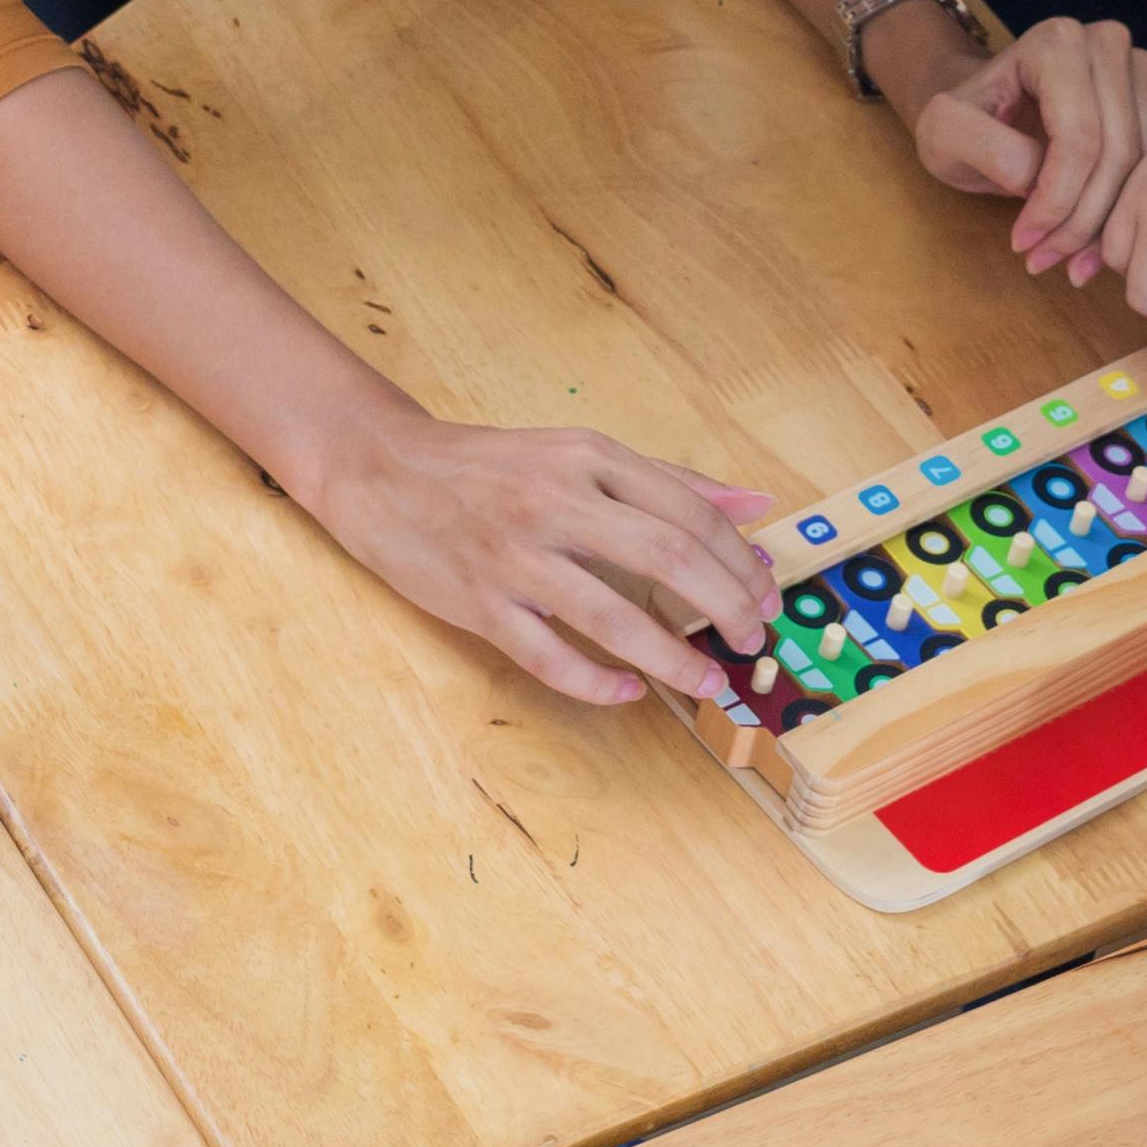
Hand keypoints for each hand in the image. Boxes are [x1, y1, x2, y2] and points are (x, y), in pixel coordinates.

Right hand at [295, 405, 783, 708]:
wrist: (381, 469)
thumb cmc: (487, 466)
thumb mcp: (578, 453)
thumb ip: (667, 480)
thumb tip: (754, 504)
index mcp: (589, 457)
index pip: (692, 514)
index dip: (742, 563)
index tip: (766, 595)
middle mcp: (556, 501)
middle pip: (670, 561)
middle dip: (727, 609)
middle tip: (750, 641)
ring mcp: (516, 556)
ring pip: (615, 620)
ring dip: (675, 661)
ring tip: (707, 684)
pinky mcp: (480, 604)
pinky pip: (551, 658)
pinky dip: (599, 684)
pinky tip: (628, 693)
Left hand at [900, 11, 1146, 279]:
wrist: (981, 106)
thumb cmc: (960, 117)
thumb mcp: (944, 132)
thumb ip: (988, 149)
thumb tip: (1038, 181)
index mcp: (1056, 42)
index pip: (1078, 135)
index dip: (1057, 199)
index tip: (1023, 240)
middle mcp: (1107, 45)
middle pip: (1118, 152)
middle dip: (1082, 220)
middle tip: (1043, 260)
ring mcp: (1138, 72)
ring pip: (1144, 167)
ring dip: (1107, 227)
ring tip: (1066, 263)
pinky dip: (1128, 215)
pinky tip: (1094, 251)